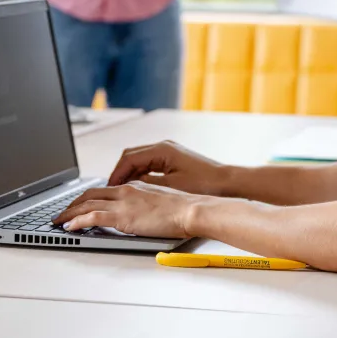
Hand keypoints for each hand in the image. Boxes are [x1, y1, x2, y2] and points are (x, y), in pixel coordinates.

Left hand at [54, 182, 197, 237]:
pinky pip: (92, 216)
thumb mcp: (160, 201)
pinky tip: (70, 227)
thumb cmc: (182, 209)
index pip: (103, 189)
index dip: (86, 198)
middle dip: (72, 204)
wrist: (190, 209)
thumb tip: (139, 214)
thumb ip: (145, 204)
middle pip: (89, 194)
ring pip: (86, 204)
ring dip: (68, 213)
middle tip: (61, 214)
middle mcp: (125, 190)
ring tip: (58, 222)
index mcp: (134, 186)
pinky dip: (77, 221)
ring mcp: (122, 203)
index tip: (78, 205)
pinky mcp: (122, 216)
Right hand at [108, 140, 231, 195]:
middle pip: (131, 156)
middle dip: (119, 172)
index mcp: (162, 150)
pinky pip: (150, 164)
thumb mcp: (170, 187)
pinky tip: (138, 188)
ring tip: (121, 190)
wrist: (227, 183)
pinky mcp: (173, 159)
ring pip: (140, 160)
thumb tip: (129, 185)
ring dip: (129, 173)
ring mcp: (169, 152)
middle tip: (111, 189)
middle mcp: (164, 147)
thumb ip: (146, 184)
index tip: (109, 187)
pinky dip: (140, 174)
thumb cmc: (205, 184)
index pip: (129, 158)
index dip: (116, 174)